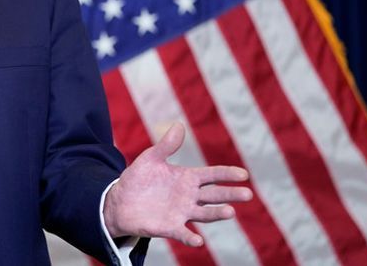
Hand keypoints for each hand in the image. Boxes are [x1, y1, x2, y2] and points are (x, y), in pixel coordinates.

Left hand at [103, 122, 251, 246]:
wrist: (119, 202)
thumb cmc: (138, 179)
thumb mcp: (151, 159)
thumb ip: (166, 145)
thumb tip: (179, 125)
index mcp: (187, 178)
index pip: (212, 175)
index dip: (227, 174)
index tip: (243, 174)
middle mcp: (189, 197)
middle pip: (214, 195)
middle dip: (230, 194)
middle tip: (247, 194)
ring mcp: (181, 213)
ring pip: (204, 214)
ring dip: (217, 214)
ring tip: (230, 212)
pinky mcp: (170, 227)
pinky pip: (183, 233)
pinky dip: (191, 237)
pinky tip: (198, 241)